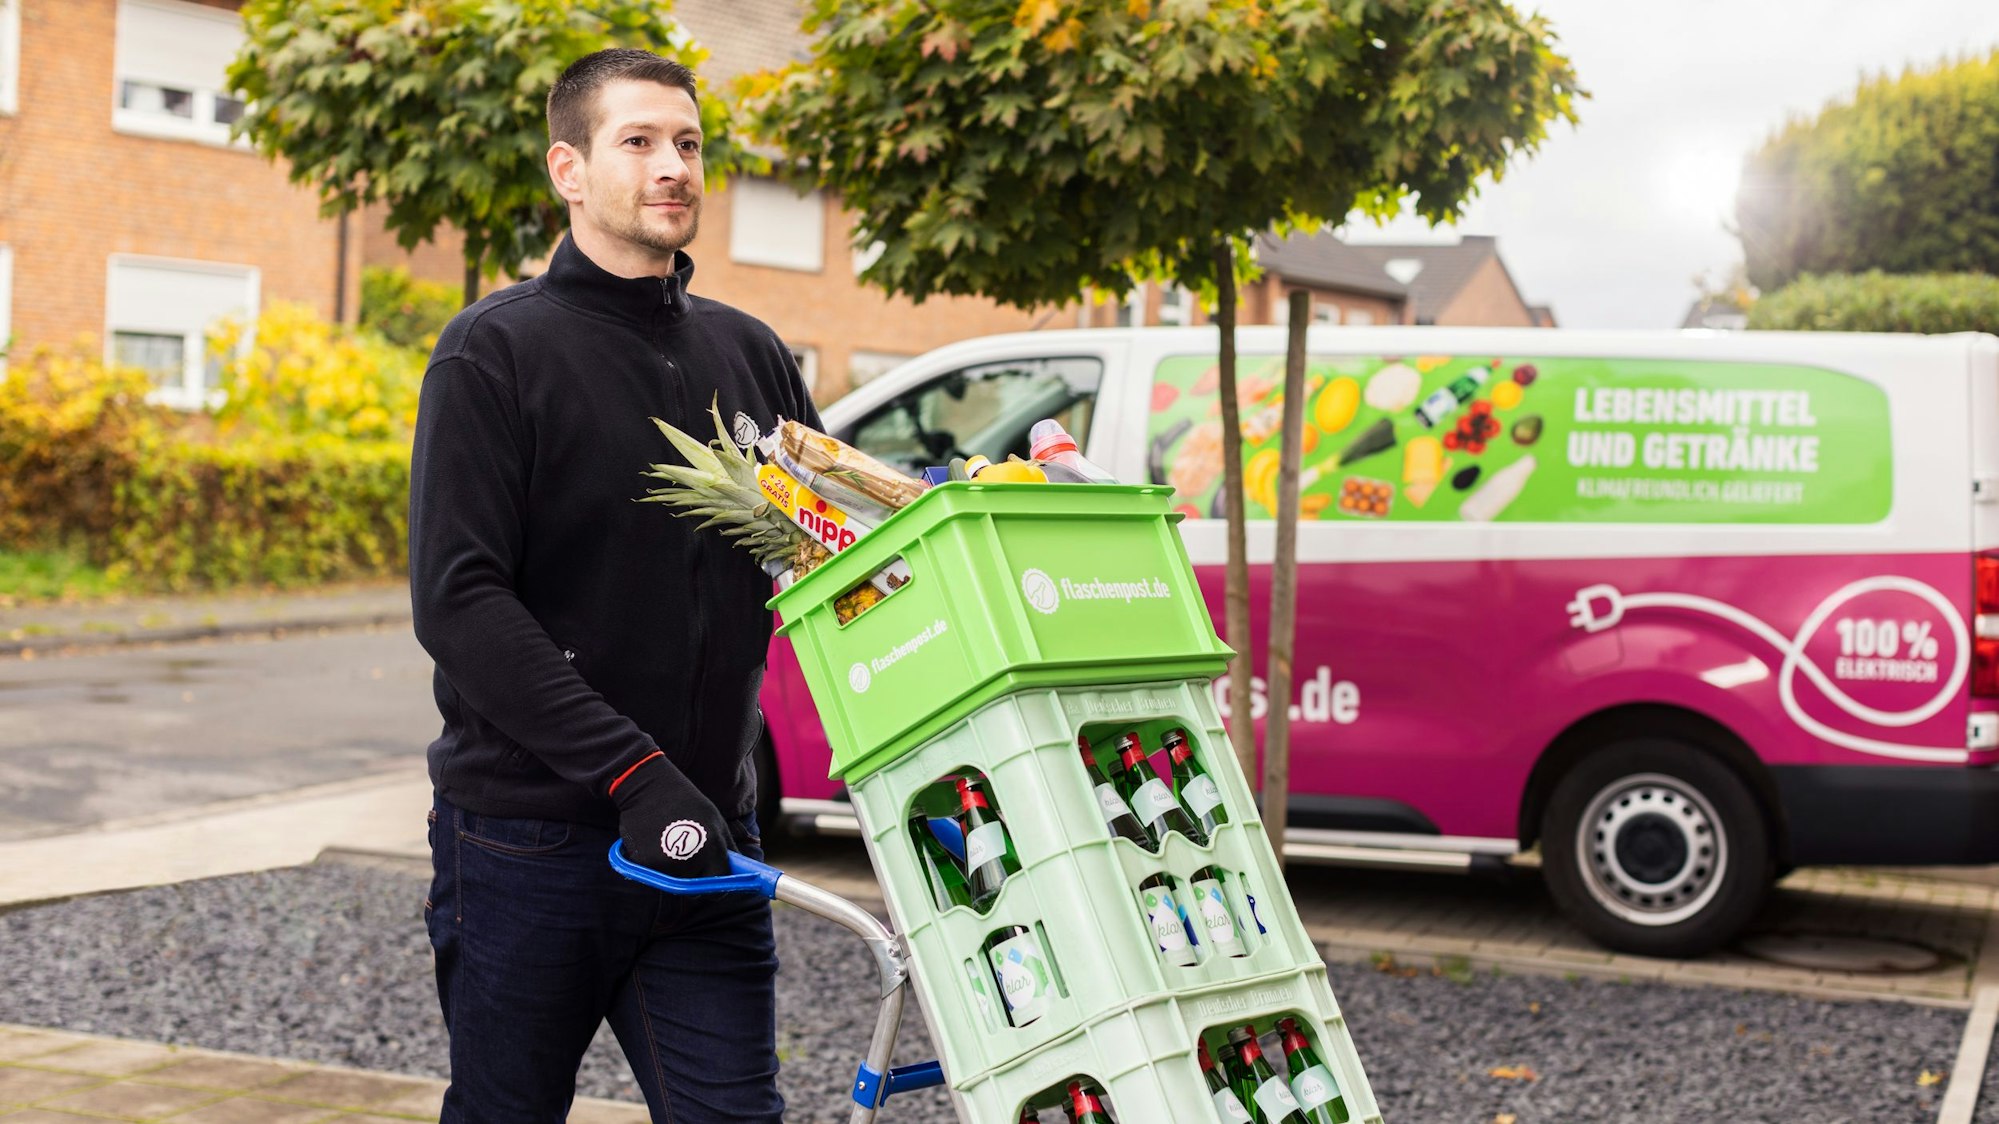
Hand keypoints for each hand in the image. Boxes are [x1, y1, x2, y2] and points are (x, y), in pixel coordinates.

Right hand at [609, 751, 732, 878]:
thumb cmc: (685, 801)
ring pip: (674, 882)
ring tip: (670, 845)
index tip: (712, 882)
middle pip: (696, 888)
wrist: (648, 787)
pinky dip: (655, 865)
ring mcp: (668, 864)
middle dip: (694, 880)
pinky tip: (654, 843)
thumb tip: (735, 872)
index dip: (717, 886)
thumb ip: (726, 847)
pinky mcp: (646, 864)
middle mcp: (692, 859)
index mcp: (713, 846)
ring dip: (674, 872)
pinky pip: (654, 875)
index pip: (720, 882)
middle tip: (688, 861)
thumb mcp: (715, 820)